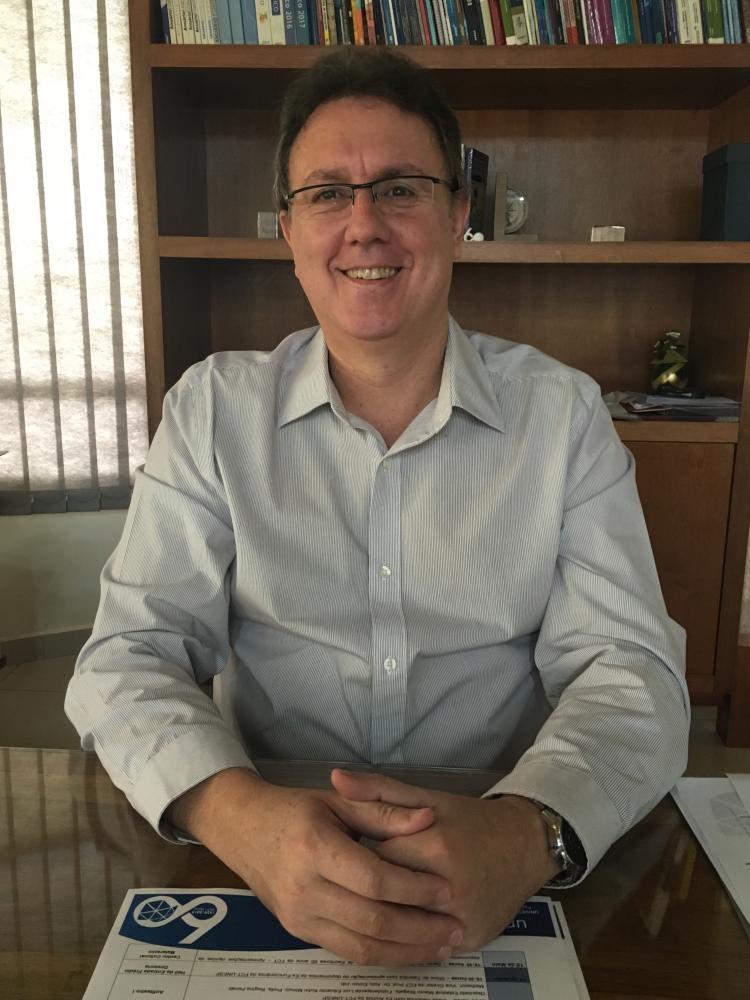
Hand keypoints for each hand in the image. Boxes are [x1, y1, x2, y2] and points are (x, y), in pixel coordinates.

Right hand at [170, 768, 463, 964]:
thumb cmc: (294, 809)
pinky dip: (382, 955)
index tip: (447, 890)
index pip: (374, 880)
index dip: (414, 888)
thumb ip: (384, 810)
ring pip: (361, 946)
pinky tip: (409, 950)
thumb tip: (429, 818)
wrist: (242, 828)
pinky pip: (346, 951)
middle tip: (456, 927)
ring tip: (442, 947)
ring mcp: (298, 917)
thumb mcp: (338, 800)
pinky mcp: (298, 932)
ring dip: (406, 951)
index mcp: (316, 848)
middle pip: (372, 920)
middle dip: (419, 928)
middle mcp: (304, 889)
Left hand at [331, 769, 558, 952]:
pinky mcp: (471, 941)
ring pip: (404, 929)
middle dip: (369, 891)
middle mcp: (450, 888)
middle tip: (359, 880)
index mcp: (435, 847)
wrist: (524, 844)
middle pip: (387, 899)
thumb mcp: (426, 798)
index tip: (351, 854)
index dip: (359, 859)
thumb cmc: (469, 819)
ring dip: (385, 916)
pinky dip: (408, 937)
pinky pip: (426, 946)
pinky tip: (396, 925)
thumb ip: (379, 791)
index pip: (376, 862)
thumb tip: (335, 778)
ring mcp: (462, 919)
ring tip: (375, 900)